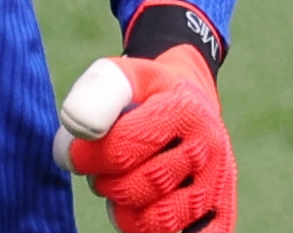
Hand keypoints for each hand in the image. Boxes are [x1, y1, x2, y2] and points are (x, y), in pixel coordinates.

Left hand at [54, 45, 235, 232]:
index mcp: (184, 111)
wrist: (194, 103)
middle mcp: (208, 149)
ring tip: (120, 189)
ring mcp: (217, 183)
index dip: (84, 157)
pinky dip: (160, 232)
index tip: (70, 154)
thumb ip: (98, 93)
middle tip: (99, 172)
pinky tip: (145, 213)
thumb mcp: (124, 75)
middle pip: (139, 187)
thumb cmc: (148, 93)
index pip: (122, 150)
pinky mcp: (223, 209)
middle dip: (105, 183)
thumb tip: (79, 128)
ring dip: (126, 212)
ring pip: (161, 220)